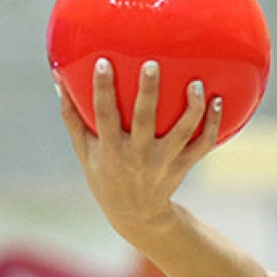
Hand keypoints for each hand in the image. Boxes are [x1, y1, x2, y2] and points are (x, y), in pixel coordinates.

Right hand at [57, 57, 222, 241]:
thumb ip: (72, 116)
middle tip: (152, 64)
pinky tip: (219, 102)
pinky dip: (213, 125)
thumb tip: (58, 78)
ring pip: (181, 132)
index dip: (103, 90)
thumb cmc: (105, 175)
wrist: (136, 214)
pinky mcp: (182, 166)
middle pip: (145, 120)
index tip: (103, 62)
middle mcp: (138, 154)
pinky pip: (202, 145)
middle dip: (149, 92)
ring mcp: (163, 161)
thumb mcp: (84, 151)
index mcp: (111, 149)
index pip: (104, 115)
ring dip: (192, 108)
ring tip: (197, 84)